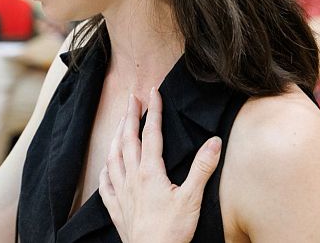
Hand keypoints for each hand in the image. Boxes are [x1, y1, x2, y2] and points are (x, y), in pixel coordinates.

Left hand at [99, 88, 221, 242]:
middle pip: (128, 140)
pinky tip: (106, 166)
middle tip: (131, 98)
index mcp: (150, 172)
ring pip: (113, 157)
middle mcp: (131, 177)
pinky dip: (106, 170)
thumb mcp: (193, 198)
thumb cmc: (172, 230)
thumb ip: (202, 168)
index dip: (153, 111)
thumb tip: (214, 141)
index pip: (151, 133)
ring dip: (116, 137)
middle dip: (129, 116)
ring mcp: (121, 192)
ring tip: (119, 125)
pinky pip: (105, 184)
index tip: (153, 91)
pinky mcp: (116, 208)